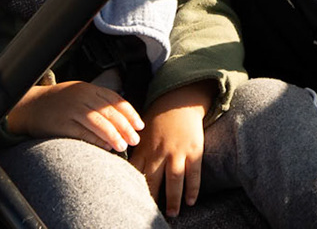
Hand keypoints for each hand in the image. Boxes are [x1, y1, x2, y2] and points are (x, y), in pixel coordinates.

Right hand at [7, 80, 143, 151]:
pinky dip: (95, 140)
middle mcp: (82, 97)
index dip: (130, 113)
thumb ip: (99, 102)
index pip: (115, 100)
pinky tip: (105, 147)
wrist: (30, 105)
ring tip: (123, 146)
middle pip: (109, 112)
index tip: (140, 125)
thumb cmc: (60, 102)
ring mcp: (71, 110)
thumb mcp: (80, 94)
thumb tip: (123, 119)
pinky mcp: (60, 124)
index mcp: (89, 89)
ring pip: (98, 122)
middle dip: (125, 127)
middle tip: (135, 139)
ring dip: (113, 135)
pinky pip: (81, 133)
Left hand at [129, 83, 210, 216]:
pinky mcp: (193, 150)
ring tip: (172, 214)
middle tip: (151, 215)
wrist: (179, 101)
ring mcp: (177, 151)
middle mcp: (159, 152)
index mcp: (143, 149)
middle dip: (152, 200)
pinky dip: (192, 188)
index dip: (133, 190)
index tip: (132, 204)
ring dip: (173, 199)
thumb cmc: (157, 120)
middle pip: (154, 182)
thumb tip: (123, 171)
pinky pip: (193, 173)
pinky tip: (191, 201)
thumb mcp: (141, 134)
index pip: (135, 175)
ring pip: (174, 180)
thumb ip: (135, 153)